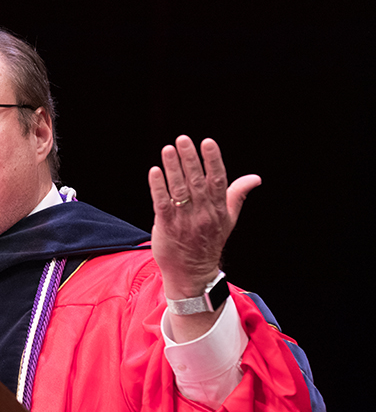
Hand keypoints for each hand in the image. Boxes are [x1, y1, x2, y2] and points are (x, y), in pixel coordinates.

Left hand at [148, 137, 258, 336]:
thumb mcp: (228, 219)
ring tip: (168, 149)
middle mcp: (203, 213)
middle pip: (197, 181)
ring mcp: (184, 219)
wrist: (191, 272)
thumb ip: (237, 194)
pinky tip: (155, 171)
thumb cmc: (208, 242)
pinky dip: (158, 187)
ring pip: (179, 189)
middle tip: (183, 139)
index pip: (217, 180)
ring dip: (173, 168)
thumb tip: (255, 177)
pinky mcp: (167, 225)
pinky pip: (162, 203)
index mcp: (218, 209)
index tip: (207, 142)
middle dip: (190, 158)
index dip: (213, 160)